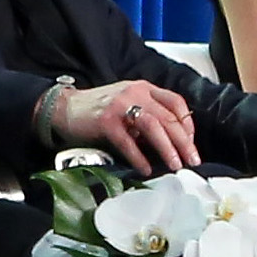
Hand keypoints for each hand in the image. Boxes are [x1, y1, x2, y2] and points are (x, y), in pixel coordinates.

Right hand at [44, 78, 195, 173]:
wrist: (64, 108)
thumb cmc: (98, 110)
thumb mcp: (128, 104)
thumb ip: (149, 115)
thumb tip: (171, 141)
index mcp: (144, 88)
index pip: (176, 103)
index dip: (188, 124)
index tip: (191, 143)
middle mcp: (135, 93)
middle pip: (168, 117)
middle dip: (184, 142)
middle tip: (192, 160)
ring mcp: (119, 106)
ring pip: (153, 126)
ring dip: (167, 148)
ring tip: (175, 165)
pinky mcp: (105, 121)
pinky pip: (128, 141)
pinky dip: (139, 157)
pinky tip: (146, 168)